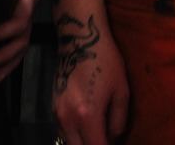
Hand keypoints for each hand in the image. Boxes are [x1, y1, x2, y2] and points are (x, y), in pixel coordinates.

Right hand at [52, 5, 130, 144]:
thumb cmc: (106, 61)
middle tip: (105, 140)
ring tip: (98, 134)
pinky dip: (75, 135)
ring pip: (70, 143)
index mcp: (88, 115)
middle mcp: (69, 119)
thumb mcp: (121, 90)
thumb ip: (118, 121)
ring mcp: (58, 114)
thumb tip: (113, 139)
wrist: (80, 39)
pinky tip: (87, 126)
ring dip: (83, 143)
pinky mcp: (53, 108)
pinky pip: (63, 132)